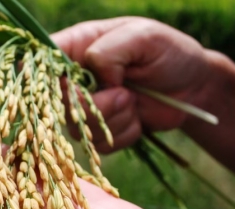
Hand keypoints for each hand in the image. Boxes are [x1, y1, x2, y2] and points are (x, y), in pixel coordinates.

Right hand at [52, 17, 213, 152]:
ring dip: (113, 119)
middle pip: (58, 104)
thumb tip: (92, 76)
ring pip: (78, 128)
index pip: (40, 65)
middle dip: (93, 105)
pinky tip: (137, 116)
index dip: (48, 82)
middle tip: (124, 92)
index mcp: (74, 48)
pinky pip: (98, 145)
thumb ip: (109, 51)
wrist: (194, 86)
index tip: (74, 88)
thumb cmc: (168, 52)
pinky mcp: (98, 131)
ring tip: (134, 99)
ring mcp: (84, 107)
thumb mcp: (143, 37)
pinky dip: (123, 133)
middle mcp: (72, 79)